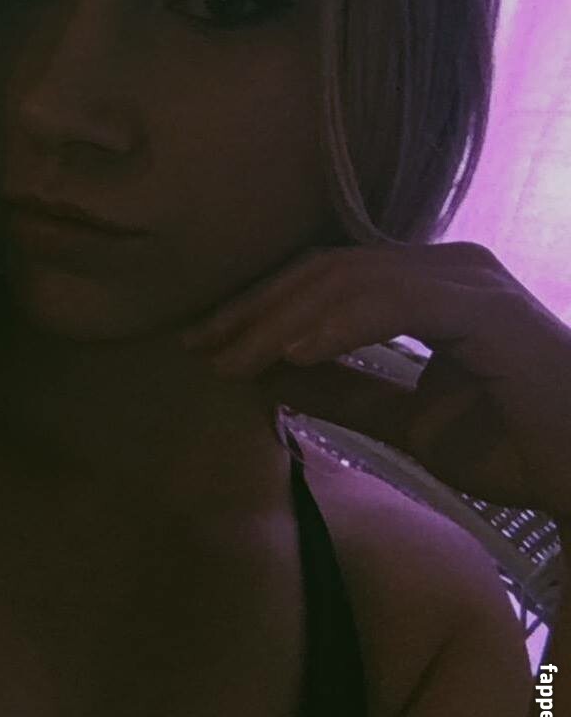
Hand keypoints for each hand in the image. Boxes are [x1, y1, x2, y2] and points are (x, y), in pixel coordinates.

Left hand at [176, 241, 570, 518]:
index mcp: (426, 285)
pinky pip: (394, 301)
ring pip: (348, 279)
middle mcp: (445, 267)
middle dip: (255, 309)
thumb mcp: (404, 422)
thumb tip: (270, 374)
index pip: (323, 280)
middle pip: (324, 270)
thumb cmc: (514, 449)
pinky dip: (337, 324)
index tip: (206, 343)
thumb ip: (344, 391)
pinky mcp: (484, 306)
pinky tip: (293, 355)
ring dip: (281, 320)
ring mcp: (467, 280)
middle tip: (201, 345)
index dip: (260, 309)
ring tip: (233, 358)